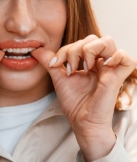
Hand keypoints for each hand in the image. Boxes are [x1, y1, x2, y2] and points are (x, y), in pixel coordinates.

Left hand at [32, 35, 136, 161]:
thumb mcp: (58, 77)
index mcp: (90, 61)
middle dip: (75, 49)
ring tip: (84, 68)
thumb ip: (50, 61)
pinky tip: (103, 65)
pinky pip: (126, 58)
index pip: (80, 42)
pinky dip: (116, 56)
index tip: (55, 64)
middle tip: (70, 68)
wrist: (82, 123)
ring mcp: (111, 69)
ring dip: (89, 50)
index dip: (65, 49)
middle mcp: (101, 63)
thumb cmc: (74, 102)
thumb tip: (35, 49)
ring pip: (107, 42)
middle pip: (92, 38)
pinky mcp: (118, 77)